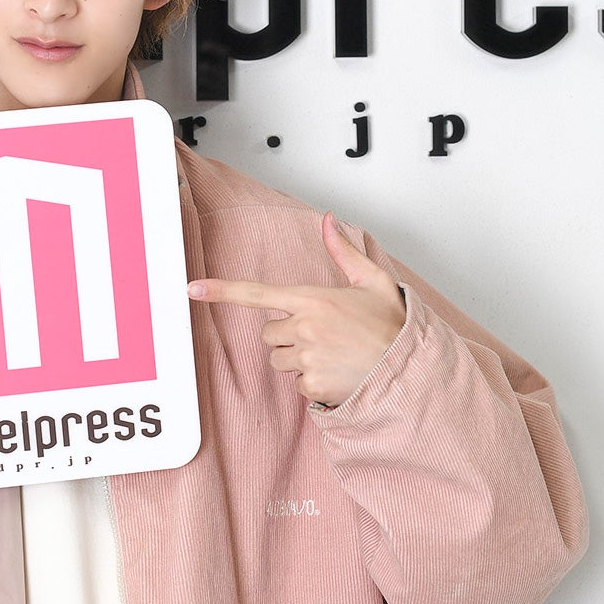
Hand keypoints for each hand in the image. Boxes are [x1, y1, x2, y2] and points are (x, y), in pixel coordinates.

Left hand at [186, 212, 406, 406]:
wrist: (411, 369)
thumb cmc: (392, 326)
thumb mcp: (372, 281)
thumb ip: (343, 250)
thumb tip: (327, 219)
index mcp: (314, 300)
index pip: (258, 293)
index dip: (222, 291)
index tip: (192, 288)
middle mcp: (306, 328)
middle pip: (269, 333)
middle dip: (287, 335)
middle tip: (322, 335)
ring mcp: (308, 358)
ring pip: (279, 359)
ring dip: (297, 359)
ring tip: (332, 354)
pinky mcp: (313, 384)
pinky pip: (296, 384)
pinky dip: (312, 382)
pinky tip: (337, 373)